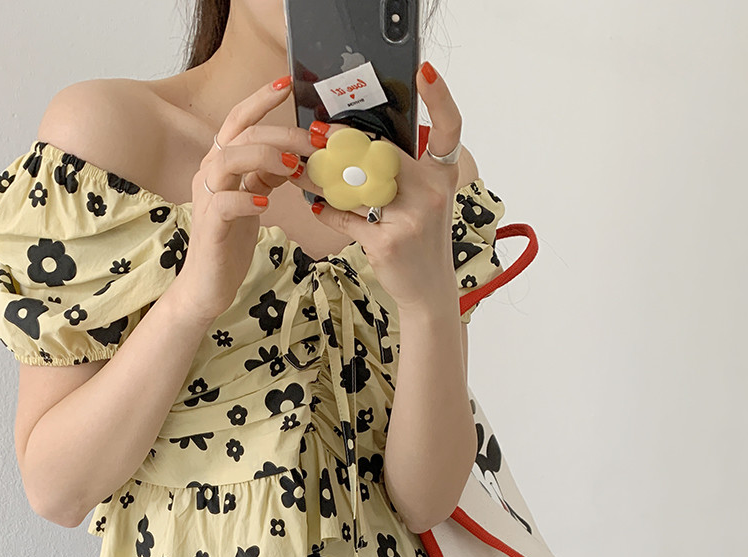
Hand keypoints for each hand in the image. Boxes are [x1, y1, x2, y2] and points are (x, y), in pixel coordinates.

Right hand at [175, 76, 315, 321]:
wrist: (207, 284)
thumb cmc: (231, 242)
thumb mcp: (253, 201)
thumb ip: (266, 176)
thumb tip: (294, 156)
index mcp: (221, 163)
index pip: (238, 120)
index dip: (260, 100)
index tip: (287, 83)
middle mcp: (209, 173)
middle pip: (242, 136)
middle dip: (282, 133)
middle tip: (313, 141)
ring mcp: (207, 198)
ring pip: (229, 159)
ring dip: (265, 157)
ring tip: (292, 167)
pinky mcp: (210, 226)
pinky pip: (225, 202)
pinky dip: (247, 199)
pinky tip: (266, 205)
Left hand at [307, 62, 464, 313]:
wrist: (428, 290)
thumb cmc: (421, 240)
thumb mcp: (423, 200)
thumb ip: (400, 172)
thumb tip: (356, 143)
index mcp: (442, 175)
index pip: (449, 128)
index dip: (439, 97)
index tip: (424, 71)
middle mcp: (432, 193)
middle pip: (380, 153)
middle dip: (342, 144)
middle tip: (314, 135)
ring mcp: (410, 218)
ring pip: (357, 185)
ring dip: (324, 177)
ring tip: (303, 169)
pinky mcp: (386, 242)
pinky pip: (347, 217)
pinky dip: (327, 211)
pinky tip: (314, 204)